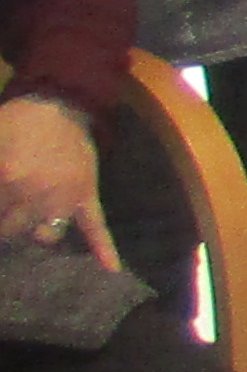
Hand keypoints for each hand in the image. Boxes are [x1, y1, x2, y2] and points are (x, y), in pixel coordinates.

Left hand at [0, 91, 110, 263]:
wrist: (58, 102)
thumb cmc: (15, 122)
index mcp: (6, 179)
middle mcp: (35, 195)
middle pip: (13, 230)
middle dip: (7, 230)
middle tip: (8, 223)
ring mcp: (63, 198)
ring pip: (47, 235)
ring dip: (36, 237)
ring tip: (31, 234)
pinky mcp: (86, 196)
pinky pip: (96, 226)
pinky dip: (104, 248)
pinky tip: (111, 269)